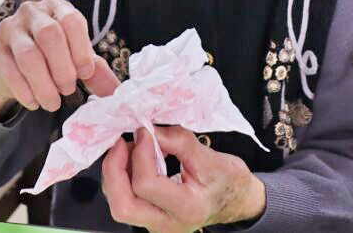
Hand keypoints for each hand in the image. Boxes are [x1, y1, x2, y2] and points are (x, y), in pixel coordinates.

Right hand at [0, 0, 119, 119]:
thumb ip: (95, 71)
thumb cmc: (51, 56)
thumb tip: (116, 92)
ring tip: (52, 103)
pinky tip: (34, 102)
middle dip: (62, 68)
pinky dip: (24, 90)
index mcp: (57, 7)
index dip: (81, 50)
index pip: (71, 21)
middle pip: (49, 35)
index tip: (85, 74)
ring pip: (28, 55)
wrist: (12, 63)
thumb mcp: (74, 57)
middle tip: (68, 90)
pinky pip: (9, 69)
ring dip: (44, 84)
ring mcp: (9, 27)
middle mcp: (32, 11)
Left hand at [101, 126, 266, 231]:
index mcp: (187, 209)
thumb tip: (148, 129)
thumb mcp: (209, 157)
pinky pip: (126, 200)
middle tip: (121, 143)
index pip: (147, 185)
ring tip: (131, 148)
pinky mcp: (150, 217)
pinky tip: (135, 159)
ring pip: (119, 204)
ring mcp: (157, 225)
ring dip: (116, 172)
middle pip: (123, 206)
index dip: (140, 153)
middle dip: (114, 170)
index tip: (145, 131)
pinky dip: (123, 177)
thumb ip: (177, 141)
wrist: (237, 201)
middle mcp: (168, 224)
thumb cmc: (228, 180)